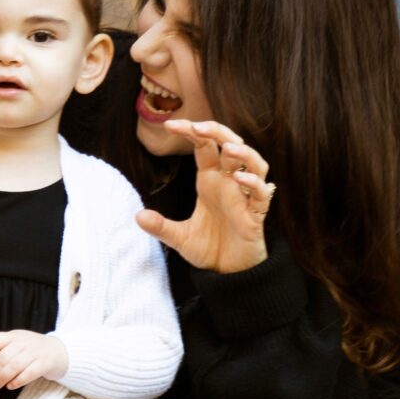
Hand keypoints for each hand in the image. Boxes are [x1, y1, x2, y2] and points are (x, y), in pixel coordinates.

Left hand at [0, 328, 66, 391]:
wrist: (59, 351)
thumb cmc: (31, 350)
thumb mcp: (16, 343)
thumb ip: (2, 351)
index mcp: (13, 335)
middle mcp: (23, 342)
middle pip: (3, 357)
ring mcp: (35, 352)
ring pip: (14, 366)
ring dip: (2, 378)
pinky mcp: (44, 364)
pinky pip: (28, 373)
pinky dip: (17, 381)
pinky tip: (10, 386)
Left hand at [135, 119, 273, 273]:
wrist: (229, 274)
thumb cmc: (210, 248)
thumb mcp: (179, 238)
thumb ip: (161, 227)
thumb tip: (138, 216)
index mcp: (210, 180)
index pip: (204, 146)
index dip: (191, 132)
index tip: (170, 125)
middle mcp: (229, 183)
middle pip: (231, 144)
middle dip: (217, 132)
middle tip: (198, 127)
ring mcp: (245, 197)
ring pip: (255, 163)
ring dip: (244, 153)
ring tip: (228, 149)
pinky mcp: (256, 214)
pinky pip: (261, 194)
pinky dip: (254, 183)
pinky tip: (241, 179)